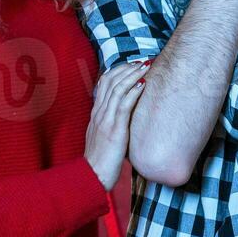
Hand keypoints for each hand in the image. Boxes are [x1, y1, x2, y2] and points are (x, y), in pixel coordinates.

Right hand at [84, 59, 150, 190]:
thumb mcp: (104, 137)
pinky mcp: (114, 130)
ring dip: (133, 75)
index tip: (133, 64)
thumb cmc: (100, 160)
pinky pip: (123, 106)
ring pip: (117, 90)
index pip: (105, 84)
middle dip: (128, 68)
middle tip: (142, 60)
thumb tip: (125, 119)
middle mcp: (99, 113)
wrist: (91, 176)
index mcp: (96, 113)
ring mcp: (106, 120)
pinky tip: (142, 84)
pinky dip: (133, 92)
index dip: (119, 71)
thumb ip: (112, 124)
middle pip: (111, 81)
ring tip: (145, 66)